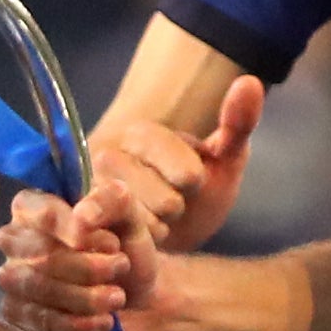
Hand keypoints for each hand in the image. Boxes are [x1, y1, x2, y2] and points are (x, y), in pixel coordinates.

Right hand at [0, 177, 160, 330]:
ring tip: (117, 297)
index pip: (39, 212)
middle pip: (39, 254)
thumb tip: (82, 217)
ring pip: (38, 288)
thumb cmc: (124, 247)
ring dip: (85, 297)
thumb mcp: (129, 214)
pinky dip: (77, 324)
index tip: (109, 242)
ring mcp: (12, 278)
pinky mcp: (18, 314)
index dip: (70, 228)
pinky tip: (104, 321)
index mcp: (34, 206)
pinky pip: (39, 320)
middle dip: (87, 266)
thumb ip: (110, 201)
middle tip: (121, 267)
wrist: (135, 294)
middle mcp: (14, 240)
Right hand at [87, 74, 263, 251]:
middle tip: (165, 206)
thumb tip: (249, 82)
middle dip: (175, 211)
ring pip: (146, 227)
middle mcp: (104, 157)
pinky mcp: (81, 227)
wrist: (164, 233)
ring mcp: (88, 193)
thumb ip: (238, 123)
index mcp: (140, 133)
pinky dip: (135, 249)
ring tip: (146, 222)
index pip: (187, 172)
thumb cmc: (195, 193)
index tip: (188, 181)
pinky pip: (124, 245)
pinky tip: (130, 239)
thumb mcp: (224, 158)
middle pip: (167, 203)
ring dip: (155, 233)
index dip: (195, 184)